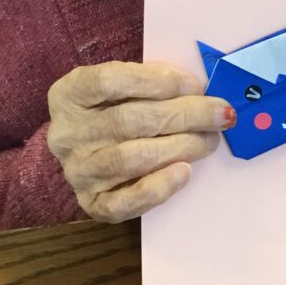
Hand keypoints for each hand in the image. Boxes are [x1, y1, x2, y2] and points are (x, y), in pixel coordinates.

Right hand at [47, 61, 233, 221]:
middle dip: (183, 115)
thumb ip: (150, 82)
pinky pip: (125, 202)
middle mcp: (66, 134)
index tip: (194, 84)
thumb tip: (196, 90)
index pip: (109, 81)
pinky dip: (158, 187)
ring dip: (179, 147)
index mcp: (69, 94)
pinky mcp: (92, 203)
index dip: (155, 81)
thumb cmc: (114, 109)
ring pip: (130, 159)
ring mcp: (77, 172)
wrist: (89, 151)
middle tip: (220, 113)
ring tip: (210, 139)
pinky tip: (185, 171)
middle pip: (127, 121)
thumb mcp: (121, 86)